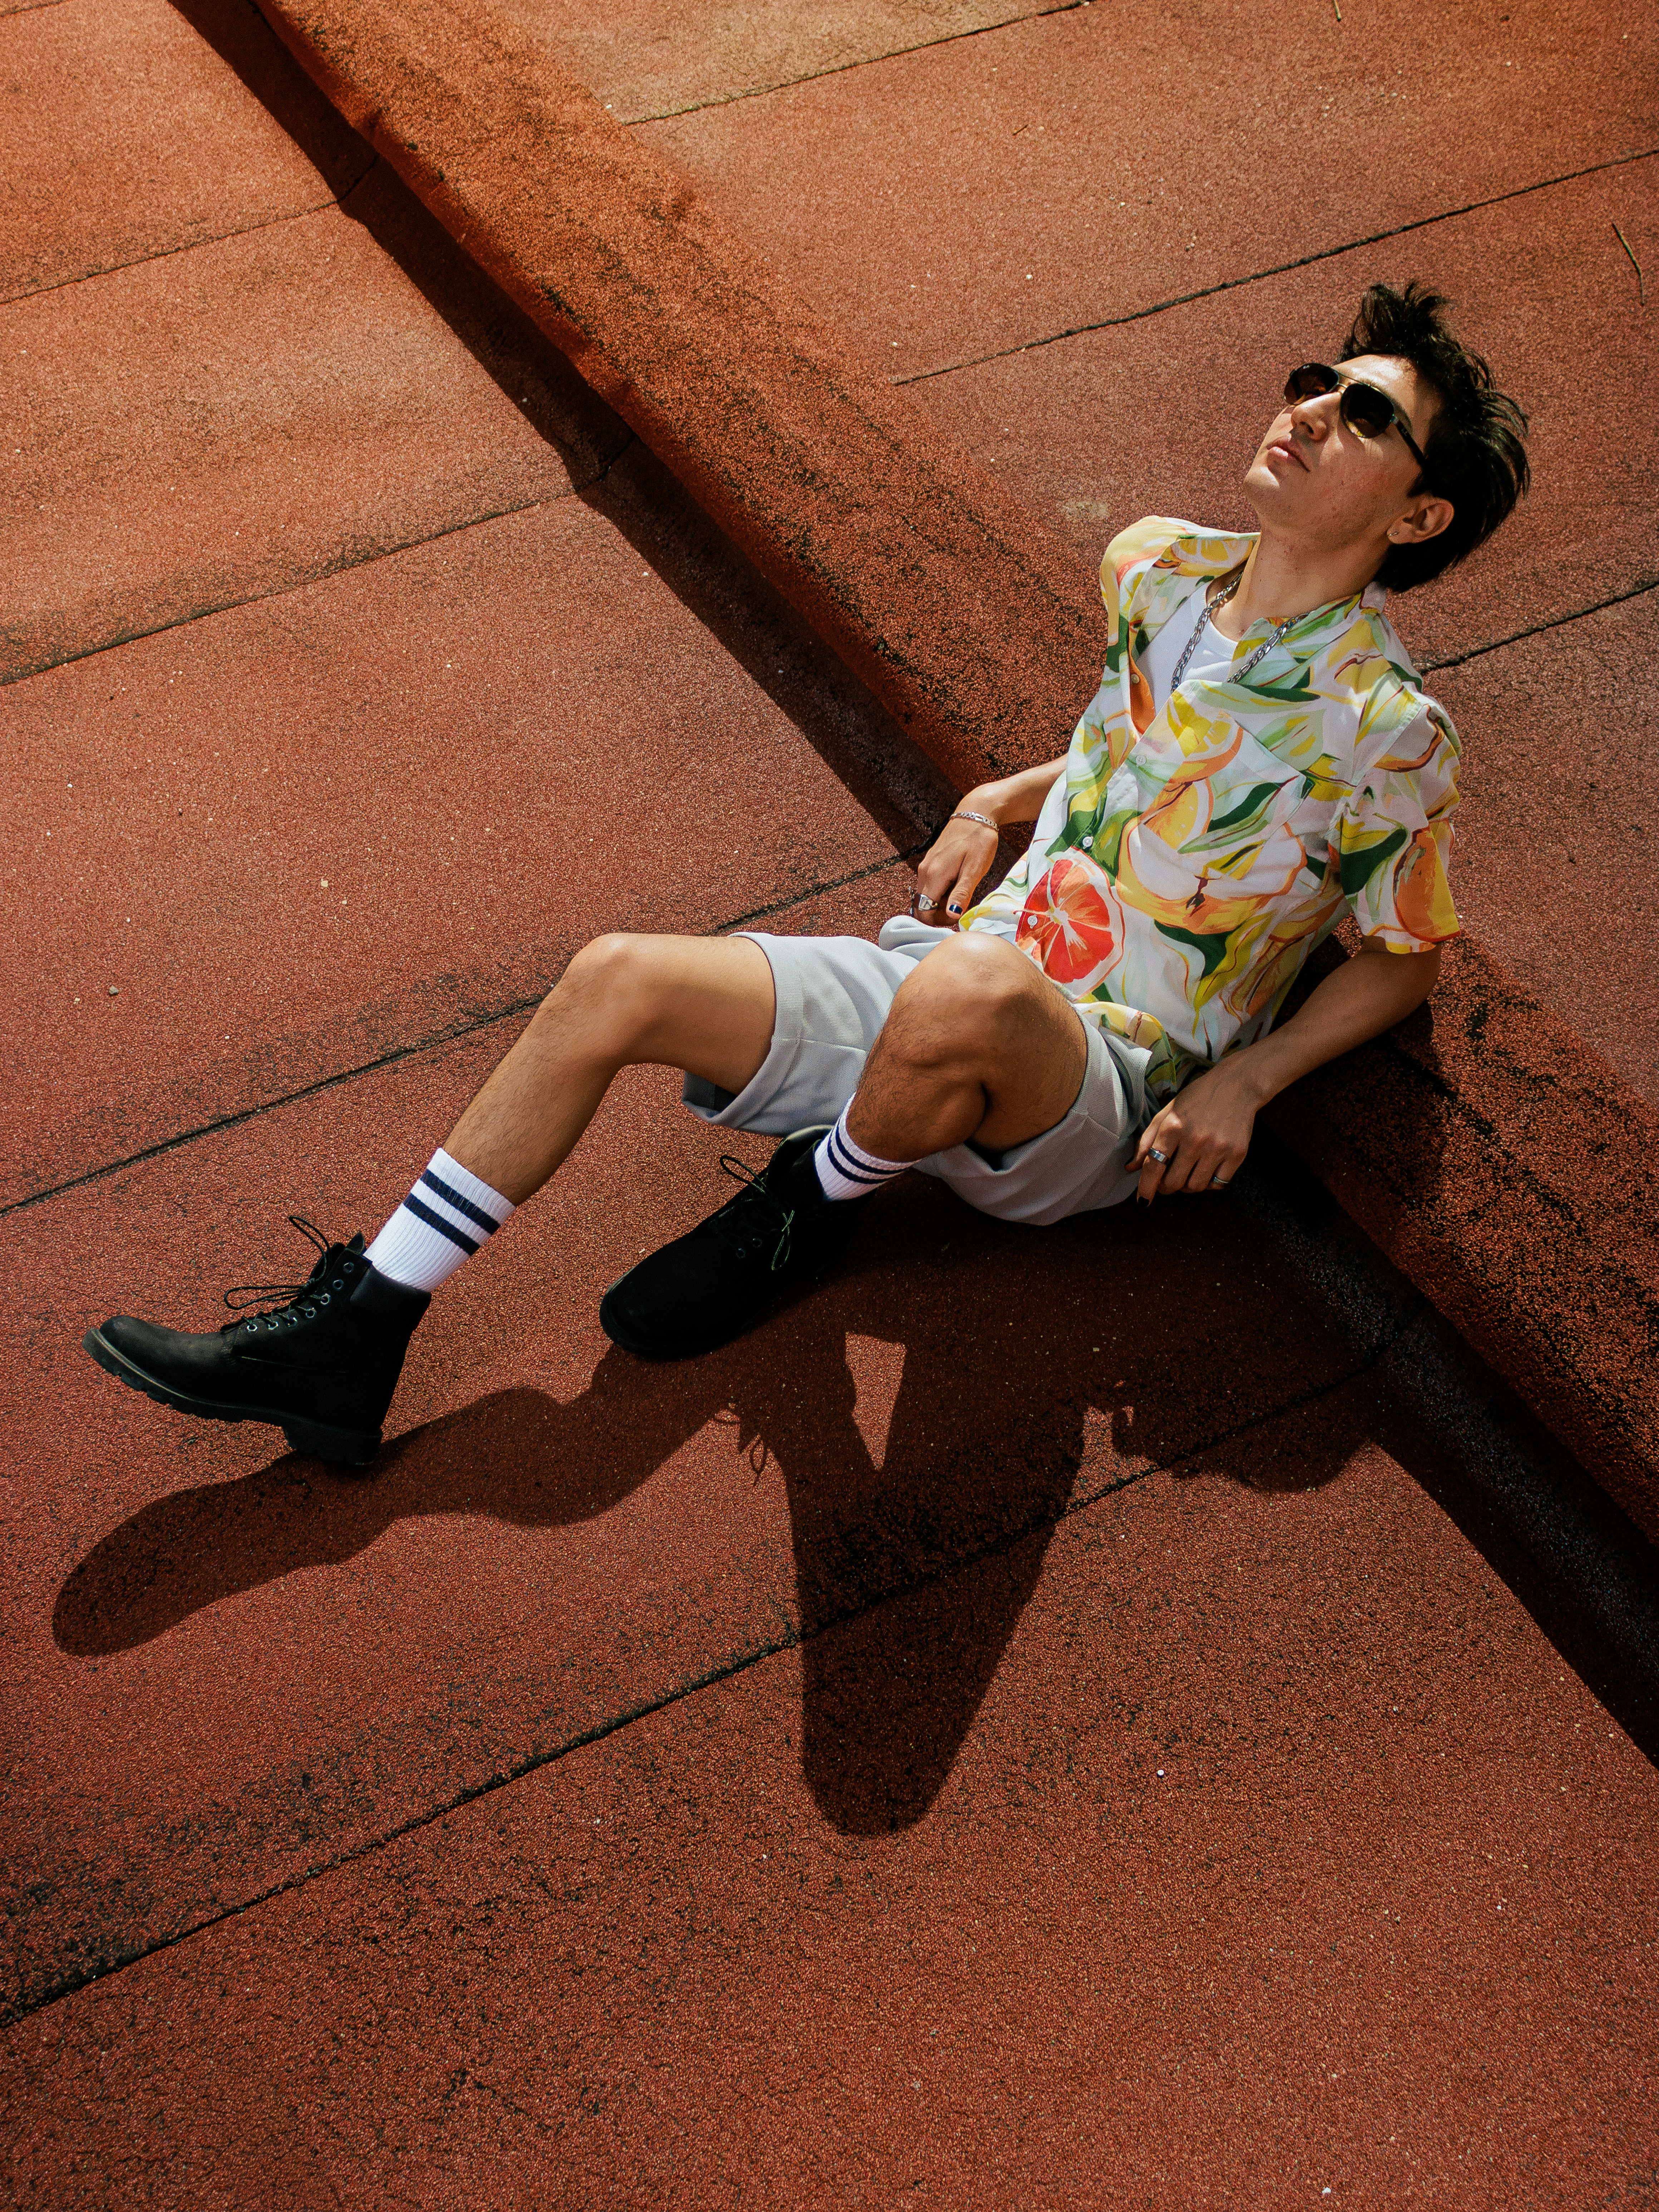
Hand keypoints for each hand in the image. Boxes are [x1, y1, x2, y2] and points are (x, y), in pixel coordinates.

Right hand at [911, 807, 999, 927]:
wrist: (975, 815)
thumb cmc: (979, 842)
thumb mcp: (975, 870)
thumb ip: (961, 893)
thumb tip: (952, 916)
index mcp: (934, 876)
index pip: (924, 911)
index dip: (938, 921)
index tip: (956, 917)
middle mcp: (924, 872)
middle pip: (922, 905)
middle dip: (939, 913)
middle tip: (961, 906)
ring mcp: (925, 866)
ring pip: (926, 896)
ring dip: (941, 902)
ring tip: (961, 893)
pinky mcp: (930, 862)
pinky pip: (929, 885)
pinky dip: (941, 891)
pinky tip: (957, 883)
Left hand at [1129, 1058, 1261, 1200]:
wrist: (1237, 1086)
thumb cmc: (1197, 1099)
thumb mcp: (1166, 1113)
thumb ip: (1147, 1141)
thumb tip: (1131, 1168)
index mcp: (1173, 1127)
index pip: (1154, 1167)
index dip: (1146, 1188)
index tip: (1143, 1200)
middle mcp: (1195, 1139)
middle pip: (1174, 1182)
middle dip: (1166, 1187)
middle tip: (1167, 1180)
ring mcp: (1218, 1148)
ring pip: (1195, 1187)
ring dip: (1187, 1186)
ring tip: (1187, 1172)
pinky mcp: (1237, 1154)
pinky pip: (1218, 1184)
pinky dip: (1209, 1183)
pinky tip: (1206, 1169)